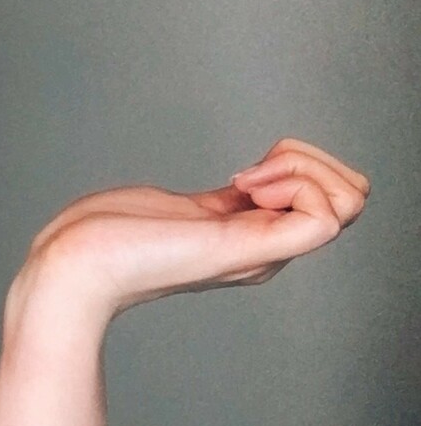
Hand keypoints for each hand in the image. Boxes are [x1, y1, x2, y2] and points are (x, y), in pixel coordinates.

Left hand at [13, 136, 370, 326]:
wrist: (73, 265)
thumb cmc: (109, 236)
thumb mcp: (186, 208)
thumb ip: (226, 202)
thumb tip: (252, 181)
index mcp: (255, 239)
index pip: (331, 199)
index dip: (300, 164)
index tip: (244, 168)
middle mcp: (269, 251)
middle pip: (352, 196)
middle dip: (313, 159)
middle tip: (249, 170)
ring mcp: (262, 252)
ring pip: (350, 199)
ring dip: (305, 166)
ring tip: (245, 177)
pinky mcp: (248, 249)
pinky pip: (327, 214)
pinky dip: (298, 181)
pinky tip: (244, 184)